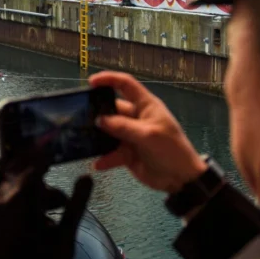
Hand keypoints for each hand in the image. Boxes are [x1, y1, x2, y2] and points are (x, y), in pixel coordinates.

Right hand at [88, 71, 205, 193]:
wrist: (181, 179)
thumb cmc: (170, 149)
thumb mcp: (148, 134)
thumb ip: (123, 127)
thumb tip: (99, 120)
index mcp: (146, 106)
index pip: (126, 85)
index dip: (109, 80)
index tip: (91, 82)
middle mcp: (136, 118)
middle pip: (112, 110)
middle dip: (97, 113)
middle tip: (79, 117)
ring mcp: (130, 136)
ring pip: (109, 132)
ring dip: (98, 137)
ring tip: (83, 140)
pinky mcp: (127, 154)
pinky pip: (111, 153)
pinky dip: (104, 158)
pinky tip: (97, 164)